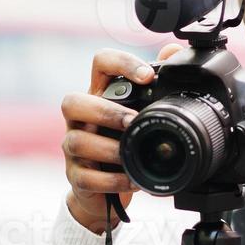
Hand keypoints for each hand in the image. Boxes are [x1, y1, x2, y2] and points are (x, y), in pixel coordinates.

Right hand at [61, 43, 179, 233]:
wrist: (105, 193)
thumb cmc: (123, 146)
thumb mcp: (140, 114)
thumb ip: (156, 85)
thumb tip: (172, 51)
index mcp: (99, 96)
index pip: (100, 64)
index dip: (121, 63)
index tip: (148, 77)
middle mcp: (81, 119)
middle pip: (72, 101)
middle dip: (105, 111)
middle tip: (133, 121)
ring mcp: (73, 148)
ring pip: (77, 141)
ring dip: (108, 149)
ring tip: (131, 157)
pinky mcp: (75, 176)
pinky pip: (86, 177)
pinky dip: (111, 180)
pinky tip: (132, 180)